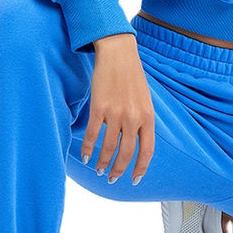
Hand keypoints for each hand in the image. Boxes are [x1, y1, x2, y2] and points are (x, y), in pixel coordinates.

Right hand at [82, 33, 155, 185]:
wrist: (118, 53)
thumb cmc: (132, 76)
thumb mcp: (145, 99)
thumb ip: (143, 120)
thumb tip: (137, 142)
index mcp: (148, 117)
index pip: (147, 150)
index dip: (140, 168)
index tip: (134, 179)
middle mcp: (133, 118)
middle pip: (126, 153)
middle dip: (118, 170)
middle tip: (112, 178)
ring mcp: (116, 113)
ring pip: (109, 147)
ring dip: (102, 162)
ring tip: (98, 169)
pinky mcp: (99, 107)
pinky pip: (92, 134)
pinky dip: (87, 148)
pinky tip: (85, 156)